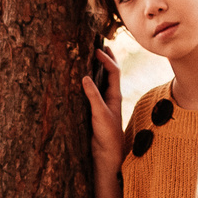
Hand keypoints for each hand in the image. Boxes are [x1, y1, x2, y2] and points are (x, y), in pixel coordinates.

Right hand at [81, 47, 125, 165]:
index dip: (106, 59)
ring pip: (102, 81)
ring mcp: (104, 103)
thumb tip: (85, 77)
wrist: (107, 153)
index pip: (113, 72)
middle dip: (106, 58)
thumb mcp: (100, 114)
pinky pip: (94, 91)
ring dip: (98, 68)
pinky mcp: (96, 110)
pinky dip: (90, 81)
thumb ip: (93, 96)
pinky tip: (82, 79)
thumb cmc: (107, 135)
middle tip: (99, 44)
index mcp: (115, 95)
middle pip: (110, 73)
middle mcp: (111, 97)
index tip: (96, 50)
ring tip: (91, 57)